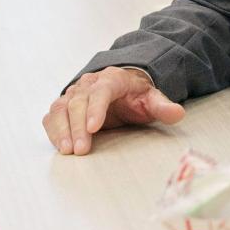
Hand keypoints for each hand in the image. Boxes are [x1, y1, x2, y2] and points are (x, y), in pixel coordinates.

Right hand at [42, 67, 184, 155]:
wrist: (122, 88)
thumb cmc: (137, 96)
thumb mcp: (153, 100)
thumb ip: (163, 107)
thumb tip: (177, 113)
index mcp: (112, 79)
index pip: (101, 91)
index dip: (95, 109)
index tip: (93, 128)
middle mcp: (89, 83)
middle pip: (78, 102)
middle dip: (77, 126)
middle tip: (81, 149)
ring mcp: (74, 93)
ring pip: (61, 108)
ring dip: (62, 129)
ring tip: (68, 150)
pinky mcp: (63, 105)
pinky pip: (52, 116)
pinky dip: (53, 130)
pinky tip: (60, 145)